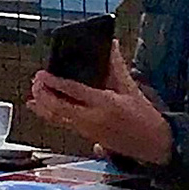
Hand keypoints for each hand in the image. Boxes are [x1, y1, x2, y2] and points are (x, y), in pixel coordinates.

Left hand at [28, 65, 173, 167]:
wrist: (155, 145)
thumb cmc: (145, 117)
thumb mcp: (132, 89)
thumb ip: (118, 67)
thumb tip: (112, 45)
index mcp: (105, 103)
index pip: (73, 91)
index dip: (54, 82)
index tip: (42, 74)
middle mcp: (93, 118)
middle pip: (58, 107)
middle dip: (42, 94)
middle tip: (36, 81)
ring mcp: (87, 129)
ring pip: (56, 118)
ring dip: (41, 105)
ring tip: (33, 92)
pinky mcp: (86, 136)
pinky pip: (62, 124)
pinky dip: (47, 114)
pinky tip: (37, 107)